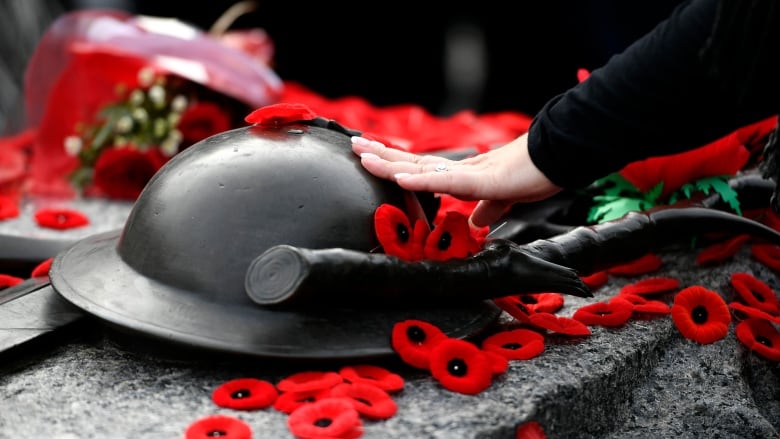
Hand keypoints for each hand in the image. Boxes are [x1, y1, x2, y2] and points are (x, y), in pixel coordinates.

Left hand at [352, 133, 562, 226]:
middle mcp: (460, 170)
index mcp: (463, 175)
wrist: (561, 159)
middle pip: (413, 162)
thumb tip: (477, 221)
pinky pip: (447, 182)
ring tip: (363, 156)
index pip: (422, 169)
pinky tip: (400, 176)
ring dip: (391, 163)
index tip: (372, 157)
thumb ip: (488, 209)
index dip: (397, 164)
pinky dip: (422, 180)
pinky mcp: (483, 181)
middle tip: (354, 146)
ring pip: (422, 168)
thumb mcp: (504, 198)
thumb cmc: (535, 174)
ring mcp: (470, 174)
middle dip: (382, 156)